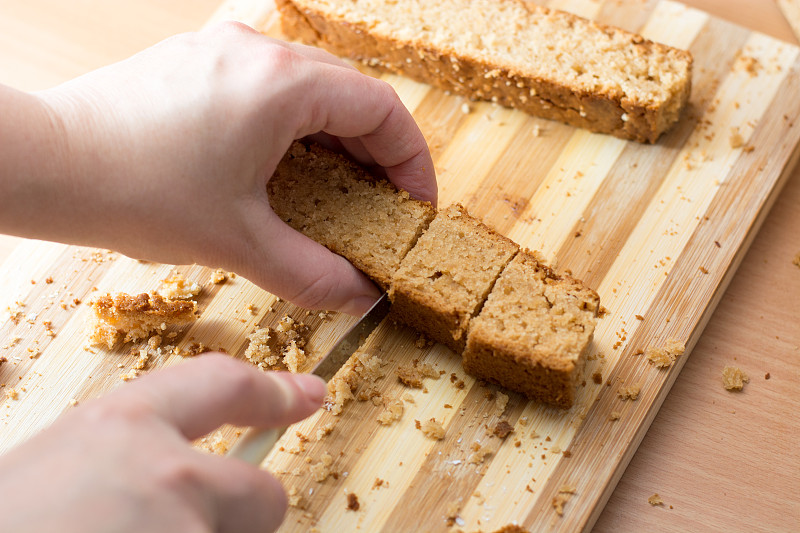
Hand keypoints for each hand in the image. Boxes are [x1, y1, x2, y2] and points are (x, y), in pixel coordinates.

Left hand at [0, 21, 436, 314]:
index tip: (415, 204)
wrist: (46, 164)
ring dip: (338, 136)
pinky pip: (272, 84)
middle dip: (378, 151)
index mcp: (282, 86)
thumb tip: (357, 295)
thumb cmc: (135, 191)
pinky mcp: (200, 59)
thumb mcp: (239, 242)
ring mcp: (226, 48)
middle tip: (382, 203)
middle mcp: (260, 51)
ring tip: (339, 190)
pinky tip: (286, 165)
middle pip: (353, 93)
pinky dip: (297, 123)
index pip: (382, 110)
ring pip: (314, 85)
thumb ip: (312, 273)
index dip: (411, 160)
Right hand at [0, 354, 325, 532]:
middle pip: (263, 497)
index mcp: (119, 432)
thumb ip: (114, 468)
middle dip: (239, 521)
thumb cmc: (6, 520)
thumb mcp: (42, 477)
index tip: (306, 394)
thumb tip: (163, 481)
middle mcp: (169, 479)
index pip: (220, 386)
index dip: (271, 392)